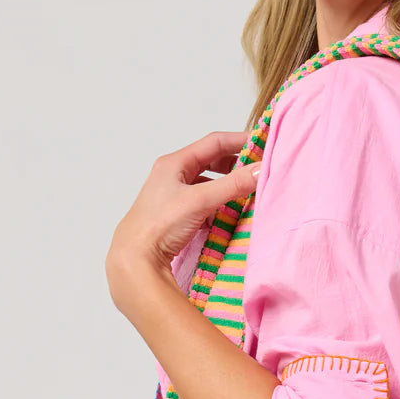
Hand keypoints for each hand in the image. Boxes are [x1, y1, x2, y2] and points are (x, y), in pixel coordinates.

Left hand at [105, 129, 259, 315]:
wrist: (136, 258)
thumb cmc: (159, 225)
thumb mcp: (200, 200)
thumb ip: (233, 184)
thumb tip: (261, 170)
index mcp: (174, 163)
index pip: (214, 143)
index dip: (240, 141)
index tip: (263, 145)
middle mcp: (173, 174)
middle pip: (212, 161)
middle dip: (236, 164)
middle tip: (258, 168)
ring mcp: (174, 194)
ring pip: (209, 182)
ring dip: (228, 185)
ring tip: (246, 190)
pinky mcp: (177, 213)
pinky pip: (204, 201)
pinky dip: (219, 203)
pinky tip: (229, 213)